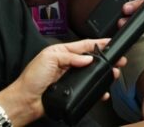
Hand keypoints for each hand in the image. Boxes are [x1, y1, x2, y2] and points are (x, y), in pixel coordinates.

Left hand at [0, 39, 124, 124]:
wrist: (24, 102)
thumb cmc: (31, 79)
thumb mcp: (49, 58)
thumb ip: (70, 56)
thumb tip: (87, 59)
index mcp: (61, 52)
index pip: (84, 45)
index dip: (99, 43)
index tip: (111, 42)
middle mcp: (67, 64)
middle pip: (91, 59)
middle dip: (105, 59)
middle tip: (118, 60)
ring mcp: (69, 77)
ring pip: (91, 73)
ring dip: (103, 74)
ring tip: (113, 74)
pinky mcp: (71, 90)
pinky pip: (87, 88)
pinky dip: (96, 89)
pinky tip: (102, 90)